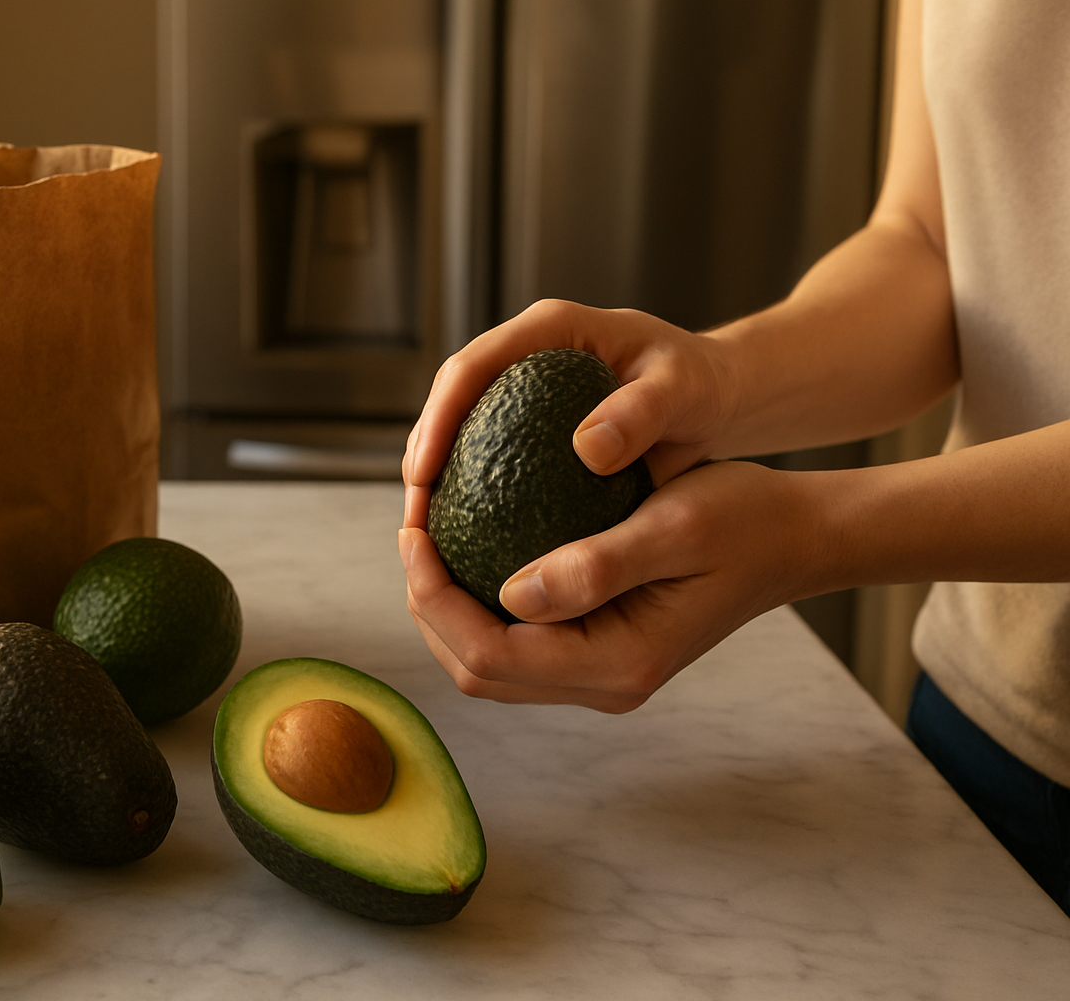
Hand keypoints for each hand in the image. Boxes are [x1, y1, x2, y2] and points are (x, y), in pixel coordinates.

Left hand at [399, 460, 824, 709]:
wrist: (795, 538)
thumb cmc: (744, 519)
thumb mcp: (674, 526)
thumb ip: (595, 565)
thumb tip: (509, 592)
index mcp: (618, 664)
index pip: (490, 653)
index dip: (434, 598)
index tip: (411, 529)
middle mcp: (603, 684)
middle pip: (475, 670)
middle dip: (426, 605)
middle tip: (410, 526)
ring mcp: (599, 675)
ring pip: (489, 663)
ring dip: (445, 607)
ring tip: (427, 535)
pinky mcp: (597, 652)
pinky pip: (516, 642)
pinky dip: (478, 603)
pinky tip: (467, 546)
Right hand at [402, 299, 736, 531]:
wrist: (716, 396)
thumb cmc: (702, 385)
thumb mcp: (683, 391)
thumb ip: (642, 412)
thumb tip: (586, 450)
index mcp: (548, 330)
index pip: (471, 366)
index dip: (438, 417)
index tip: (424, 471)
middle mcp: (525, 356)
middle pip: (449, 400)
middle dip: (420, 455)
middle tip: (414, 517)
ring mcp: (523, 393)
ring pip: (459, 431)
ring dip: (435, 481)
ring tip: (425, 536)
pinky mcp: (530, 428)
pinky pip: (487, 459)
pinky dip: (471, 496)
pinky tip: (464, 543)